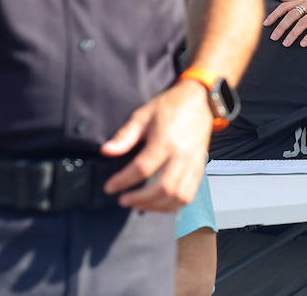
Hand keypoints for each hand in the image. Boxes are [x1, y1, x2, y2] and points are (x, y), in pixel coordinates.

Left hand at [100, 80, 211, 211]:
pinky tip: (158, 204)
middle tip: (123, 200)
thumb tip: (106, 151)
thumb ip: (125, 136)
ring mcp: (193, 163)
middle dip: (140, 199)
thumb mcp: (143, 116)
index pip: (142, 168)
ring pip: (177, 195)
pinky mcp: (199, 168)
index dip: (123, 181)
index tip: (109, 187)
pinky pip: (189, 195)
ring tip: (139, 204)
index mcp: (165, 140)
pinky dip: (173, 205)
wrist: (199, 101)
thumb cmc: (170, 107)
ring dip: (156, 205)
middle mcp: (182, 155)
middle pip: (162, 187)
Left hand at [263, 0, 306, 46]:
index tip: (265, 25)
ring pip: (303, 22)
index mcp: (304, 1)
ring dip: (293, 34)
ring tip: (285, 44)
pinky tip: (302, 44)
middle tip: (273, 38)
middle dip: (281, 27)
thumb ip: (295, 2)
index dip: (274, 15)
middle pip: (292, 15)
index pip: (285, 7)